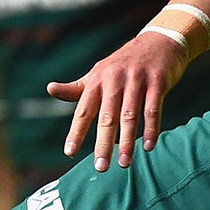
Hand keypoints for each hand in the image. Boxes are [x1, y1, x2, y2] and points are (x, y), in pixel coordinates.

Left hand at [48, 30, 189, 170]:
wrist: (160, 41)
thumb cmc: (124, 64)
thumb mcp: (99, 73)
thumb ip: (77, 88)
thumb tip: (50, 89)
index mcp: (98, 79)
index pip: (84, 110)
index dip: (76, 131)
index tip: (70, 152)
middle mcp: (115, 79)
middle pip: (107, 117)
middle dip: (103, 144)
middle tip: (100, 168)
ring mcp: (137, 80)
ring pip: (130, 116)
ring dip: (126, 142)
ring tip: (124, 164)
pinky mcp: (158, 82)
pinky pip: (153, 110)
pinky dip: (151, 129)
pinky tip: (148, 147)